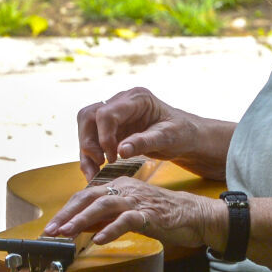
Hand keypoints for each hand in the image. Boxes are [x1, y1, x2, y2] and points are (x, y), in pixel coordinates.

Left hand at [43, 177, 225, 249]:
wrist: (193, 214)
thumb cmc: (160, 214)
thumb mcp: (126, 214)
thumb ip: (104, 218)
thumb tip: (80, 226)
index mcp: (117, 187)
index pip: (84, 196)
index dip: (65, 211)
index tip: (50, 227)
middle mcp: (124, 189)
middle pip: (88, 198)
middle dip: (66, 214)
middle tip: (50, 230)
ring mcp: (136, 200)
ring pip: (104, 206)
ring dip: (82, 220)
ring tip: (68, 232)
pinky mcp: (149, 214)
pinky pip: (127, 220)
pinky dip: (111, 229)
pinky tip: (99, 239)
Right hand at [75, 87, 231, 181]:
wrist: (186, 137)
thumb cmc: (181, 133)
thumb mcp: (168, 138)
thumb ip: (144, 142)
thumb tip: (121, 151)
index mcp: (137, 99)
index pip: (106, 113)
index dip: (104, 137)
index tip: (113, 157)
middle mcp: (121, 102)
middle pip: (88, 115)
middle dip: (89, 141)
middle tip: (99, 162)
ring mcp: (115, 114)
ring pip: (86, 126)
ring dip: (86, 150)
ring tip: (94, 172)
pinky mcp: (111, 128)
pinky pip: (92, 139)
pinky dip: (89, 156)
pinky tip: (94, 171)